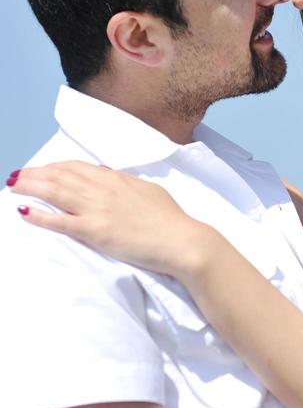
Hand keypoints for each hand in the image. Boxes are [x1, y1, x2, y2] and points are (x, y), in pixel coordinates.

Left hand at [8, 162, 207, 275]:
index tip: (41, 169)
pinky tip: (24, 211)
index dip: (54, 167)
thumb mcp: (147, 191)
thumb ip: (125, 183)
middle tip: (16, 175)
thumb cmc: (170, 219)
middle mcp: (103, 189)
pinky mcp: (95, 231)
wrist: (181, 240)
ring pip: (55, 193)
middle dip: (34, 174)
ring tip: (12, 185)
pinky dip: (40, 216)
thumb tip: (108, 175)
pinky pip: (60, 222)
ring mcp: (97, 209)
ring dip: (30, 188)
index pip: (76, 167)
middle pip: (60, 176)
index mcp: (116, 179)